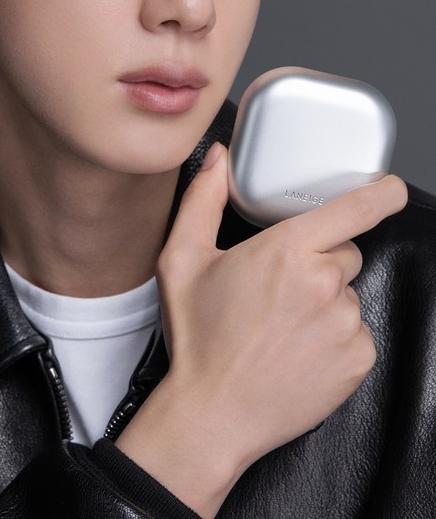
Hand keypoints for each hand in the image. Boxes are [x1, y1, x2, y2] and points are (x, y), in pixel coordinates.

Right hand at [115, 143, 406, 516]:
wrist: (213, 414)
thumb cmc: (199, 339)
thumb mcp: (183, 260)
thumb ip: (202, 200)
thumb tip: (218, 159)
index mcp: (287, 250)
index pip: (356, 208)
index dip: (381, 192)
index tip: (390, 188)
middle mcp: (324, 283)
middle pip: (345, 253)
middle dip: (319, 261)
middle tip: (279, 290)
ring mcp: (345, 323)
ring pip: (347, 294)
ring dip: (324, 302)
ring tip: (282, 327)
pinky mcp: (358, 359)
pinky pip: (356, 332)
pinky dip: (334, 337)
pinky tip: (298, 350)